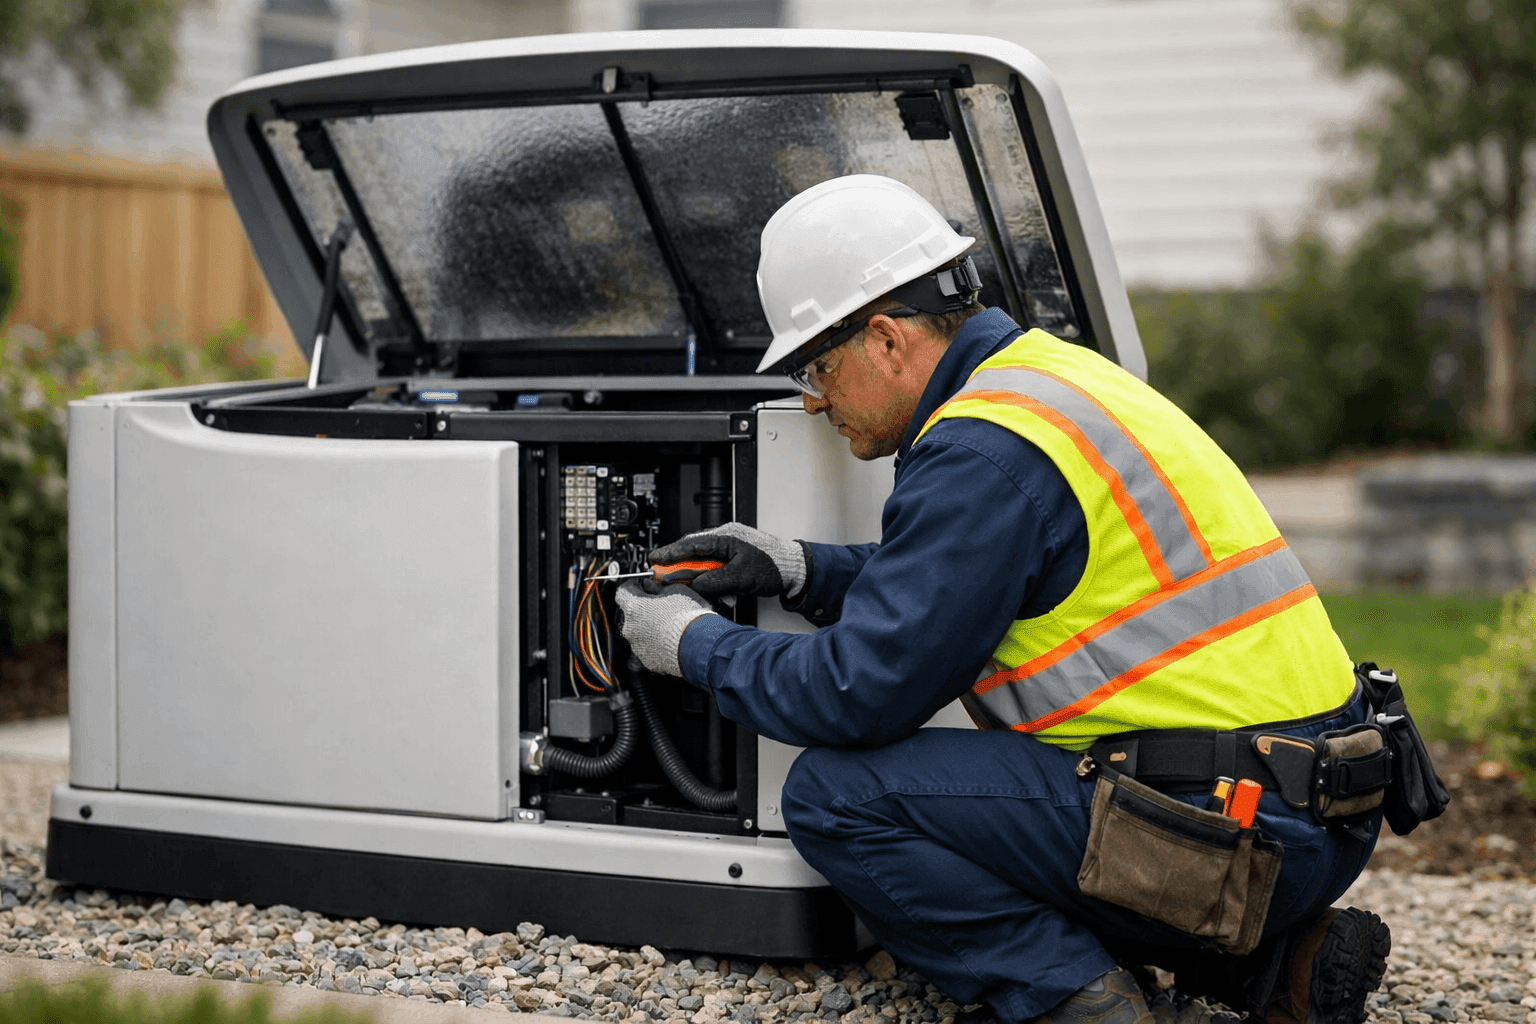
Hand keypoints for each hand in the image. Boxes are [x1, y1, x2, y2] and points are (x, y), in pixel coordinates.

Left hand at [615, 579, 716, 677]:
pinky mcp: (648, 660)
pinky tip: (671, 639)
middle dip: (643, 609)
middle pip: (631, 614)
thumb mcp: (675, 591)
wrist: (699, 645)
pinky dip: (656, 644)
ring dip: (649, 628)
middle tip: (659, 604)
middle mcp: (630, 628)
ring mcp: (638, 646)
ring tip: (669, 625)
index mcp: (634, 608)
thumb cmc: (688, 617)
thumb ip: (658, 587)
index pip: (623, 592)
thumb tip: (652, 586)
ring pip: (639, 633)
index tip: (639, 585)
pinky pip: (649, 648)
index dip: (631, 586)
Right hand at [649, 522, 805, 598]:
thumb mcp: (740, 578)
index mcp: (726, 536)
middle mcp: (727, 538)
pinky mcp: (737, 558)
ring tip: (712, 593)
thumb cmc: (774, 567)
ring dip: (705, 580)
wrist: (796, 569)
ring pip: (706, 563)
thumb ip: (714, 582)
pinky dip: (717, 582)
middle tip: (667, 579)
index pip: (691, 544)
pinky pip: (718, 569)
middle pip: (695, 553)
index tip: (654, 560)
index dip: (670, 553)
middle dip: (683, 569)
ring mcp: (732, 547)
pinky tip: (727, 594)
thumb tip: (693, 586)